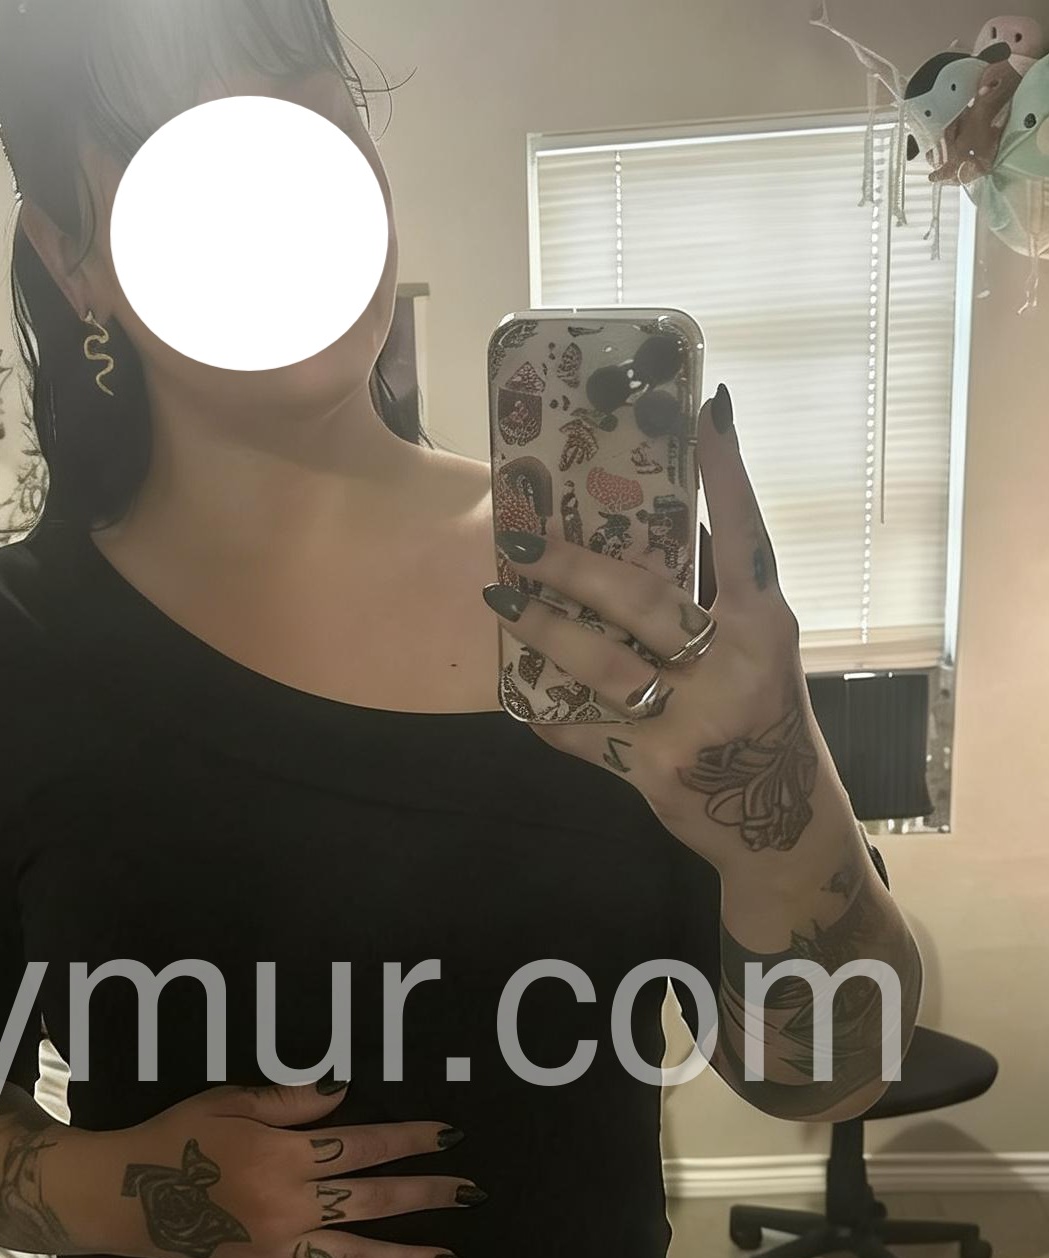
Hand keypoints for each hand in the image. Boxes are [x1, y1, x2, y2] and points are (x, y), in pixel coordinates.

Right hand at [94, 1080, 480, 1257]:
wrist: (124, 1196)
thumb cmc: (177, 1139)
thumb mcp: (229, 1102)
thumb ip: (290, 1100)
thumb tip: (345, 1091)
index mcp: (284, 1155)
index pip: (362, 1144)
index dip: (409, 1139)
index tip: (450, 1135)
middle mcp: (290, 1205)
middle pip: (372, 1199)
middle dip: (426, 1194)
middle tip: (471, 1193)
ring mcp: (279, 1250)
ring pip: (356, 1256)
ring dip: (406, 1257)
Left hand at [484, 386, 817, 853]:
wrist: (780, 827)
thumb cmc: (763, 721)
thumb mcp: (759, 652)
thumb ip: (718, 598)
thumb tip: (674, 521)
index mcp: (764, 626)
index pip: (745, 536)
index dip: (727, 474)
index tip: (706, 408)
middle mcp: (733, 667)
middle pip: (643, 599)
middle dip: (575, 566)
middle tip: (520, 538)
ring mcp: (693, 723)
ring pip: (604, 665)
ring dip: (544, 630)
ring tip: (499, 598)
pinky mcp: (655, 771)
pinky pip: (584, 733)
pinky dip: (545, 713)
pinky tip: (514, 694)